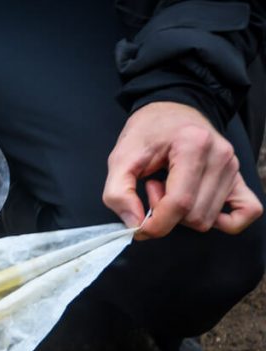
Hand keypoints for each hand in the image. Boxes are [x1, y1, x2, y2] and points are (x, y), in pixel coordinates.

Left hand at [102, 101, 262, 239]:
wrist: (171, 111)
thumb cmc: (147, 133)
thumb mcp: (120, 159)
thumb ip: (117, 193)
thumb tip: (135, 224)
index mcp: (192, 146)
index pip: (180, 204)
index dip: (155, 224)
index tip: (138, 225)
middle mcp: (220, 156)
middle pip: (195, 217)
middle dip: (166, 215)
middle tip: (154, 188)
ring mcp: (233, 167)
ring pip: (209, 219)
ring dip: (184, 215)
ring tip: (170, 187)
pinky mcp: (239, 176)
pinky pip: (247, 212)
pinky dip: (224, 221)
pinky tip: (197, 208)